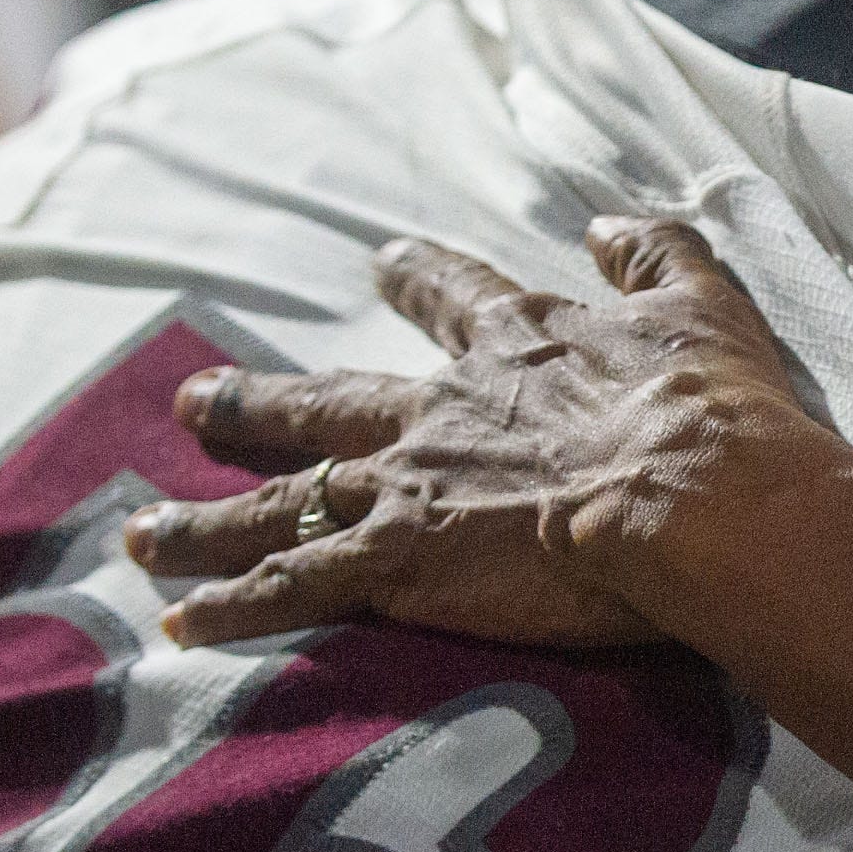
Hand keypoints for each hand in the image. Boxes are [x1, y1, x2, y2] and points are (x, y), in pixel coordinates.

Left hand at [123, 216, 852, 649]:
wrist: (692, 493)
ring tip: (142, 533)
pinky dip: (236, 605)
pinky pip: (295, 586)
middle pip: (325, 403)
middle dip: (258, 402)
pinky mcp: (397, 563)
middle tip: (196, 398)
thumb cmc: (710, 407)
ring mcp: (406, 488)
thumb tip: (611, 226)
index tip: (386, 262)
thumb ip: (653, 257)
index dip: (419, 278)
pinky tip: (180, 625)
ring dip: (208, 520)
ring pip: (280, 501)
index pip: (453, 296)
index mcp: (515, 346)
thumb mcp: (701, 304)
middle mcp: (439, 411)